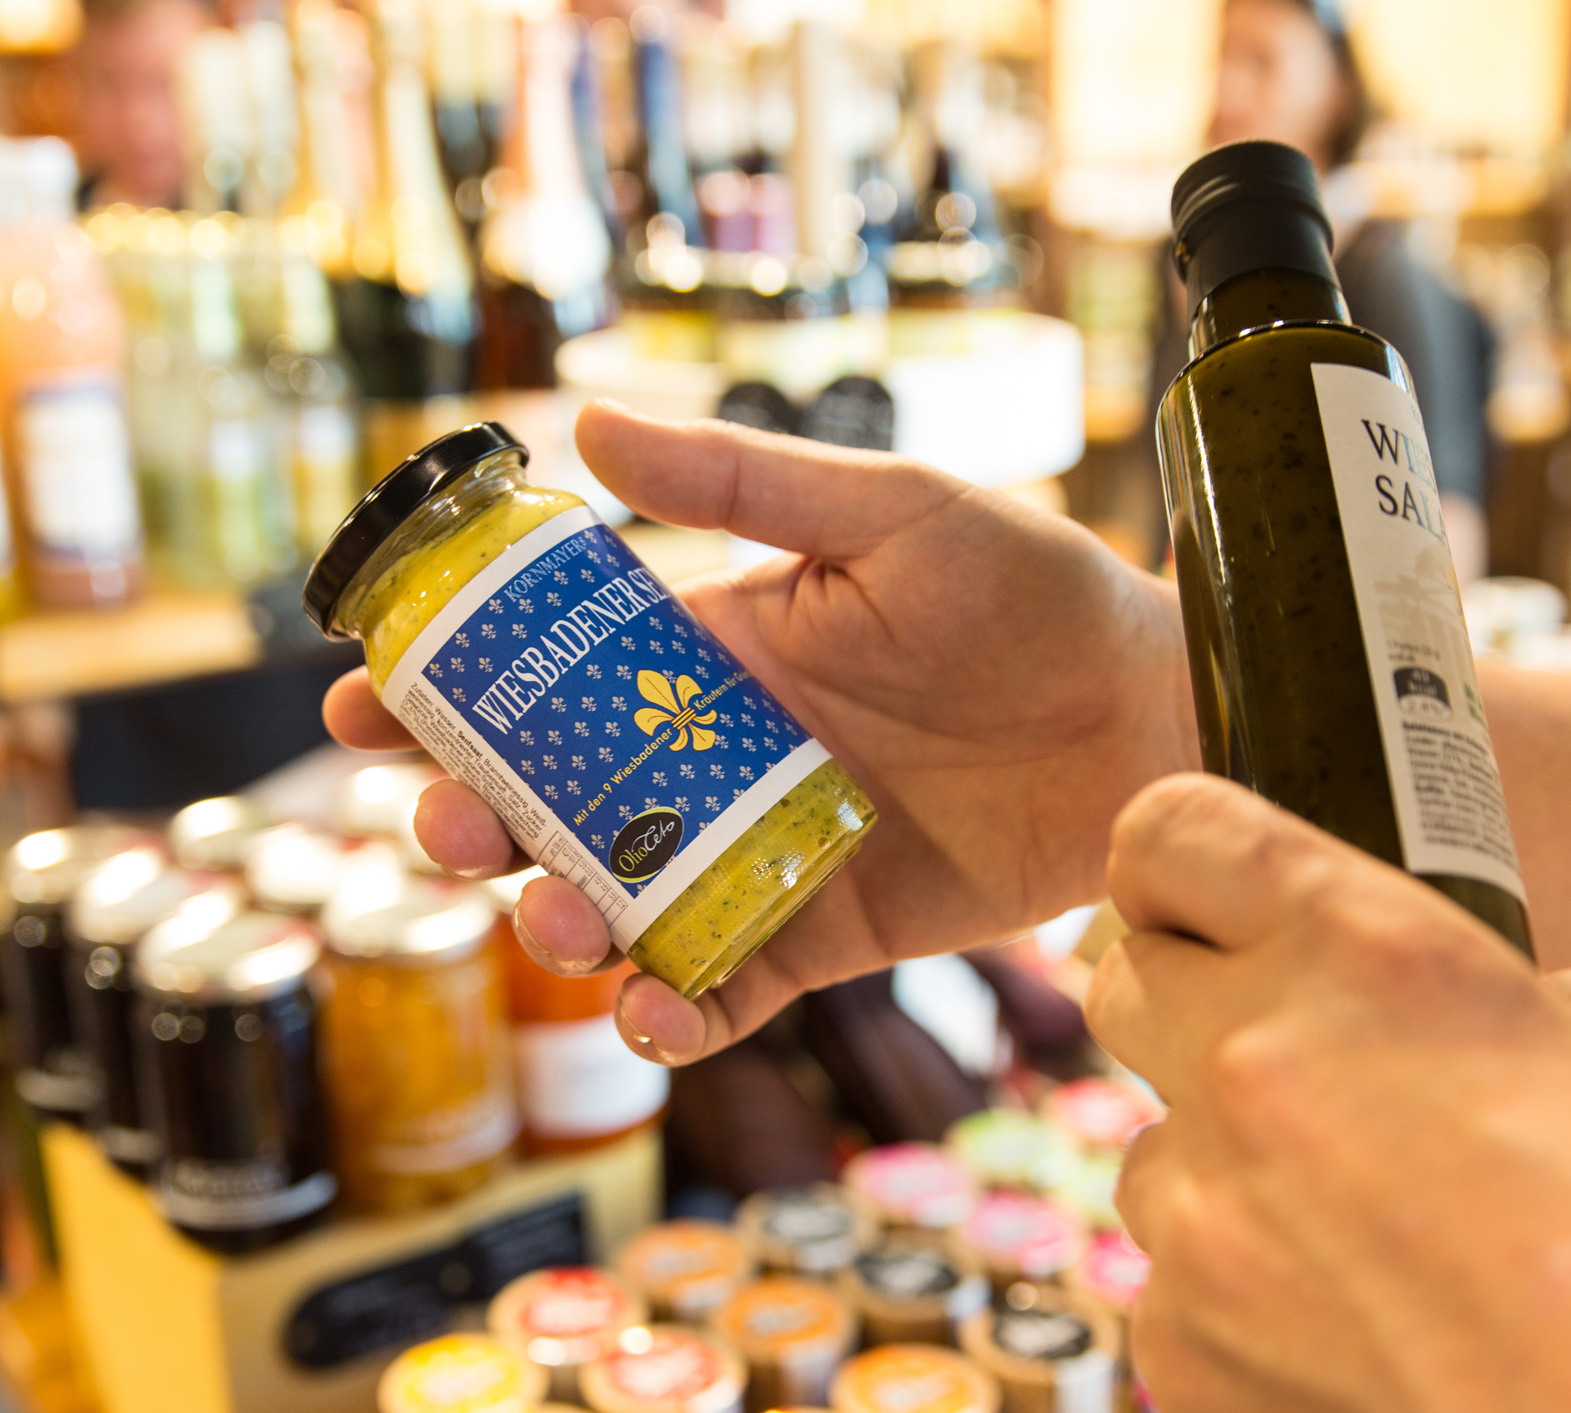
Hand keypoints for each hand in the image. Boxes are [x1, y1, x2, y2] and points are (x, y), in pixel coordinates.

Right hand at [327, 401, 1196, 1064]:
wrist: (1150, 715)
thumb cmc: (1028, 591)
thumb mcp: (887, 512)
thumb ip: (743, 481)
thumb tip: (584, 423)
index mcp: (713, 653)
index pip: (548, 677)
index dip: (448, 692)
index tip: (364, 700)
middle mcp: (717, 757)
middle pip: (554, 802)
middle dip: (474, 816)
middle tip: (441, 822)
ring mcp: (762, 851)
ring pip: (617, 902)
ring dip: (557, 918)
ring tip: (554, 913)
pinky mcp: (825, 934)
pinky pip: (724, 987)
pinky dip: (672, 1016)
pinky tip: (649, 1009)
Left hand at [1087, 773, 1570, 1412]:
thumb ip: (1486, 992)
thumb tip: (1482, 1004)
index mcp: (1355, 947)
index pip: (1170, 833)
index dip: (1175, 866)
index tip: (1191, 899)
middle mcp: (1249, 1057)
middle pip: (1126, 982)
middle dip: (1185, 1011)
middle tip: (1273, 1059)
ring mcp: (1202, 1204)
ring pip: (1147, 1147)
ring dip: (1215, 1168)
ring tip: (1340, 1220)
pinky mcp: (1182, 1332)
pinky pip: (1167, 1282)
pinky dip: (1229, 1297)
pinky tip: (1338, 1318)